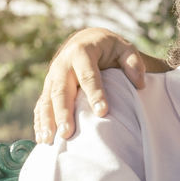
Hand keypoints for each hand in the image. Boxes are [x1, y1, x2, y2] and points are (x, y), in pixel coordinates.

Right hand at [34, 28, 148, 142]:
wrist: (86, 40)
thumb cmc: (109, 48)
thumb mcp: (124, 48)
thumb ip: (133, 62)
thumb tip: (139, 83)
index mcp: (82, 52)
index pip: (89, 75)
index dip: (95, 94)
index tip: (102, 113)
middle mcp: (62, 64)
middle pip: (62, 90)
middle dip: (63, 112)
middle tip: (67, 133)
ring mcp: (52, 76)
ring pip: (47, 99)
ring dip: (47, 120)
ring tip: (50, 140)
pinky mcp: (48, 87)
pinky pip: (42, 104)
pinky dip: (40, 121)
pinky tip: (42, 138)